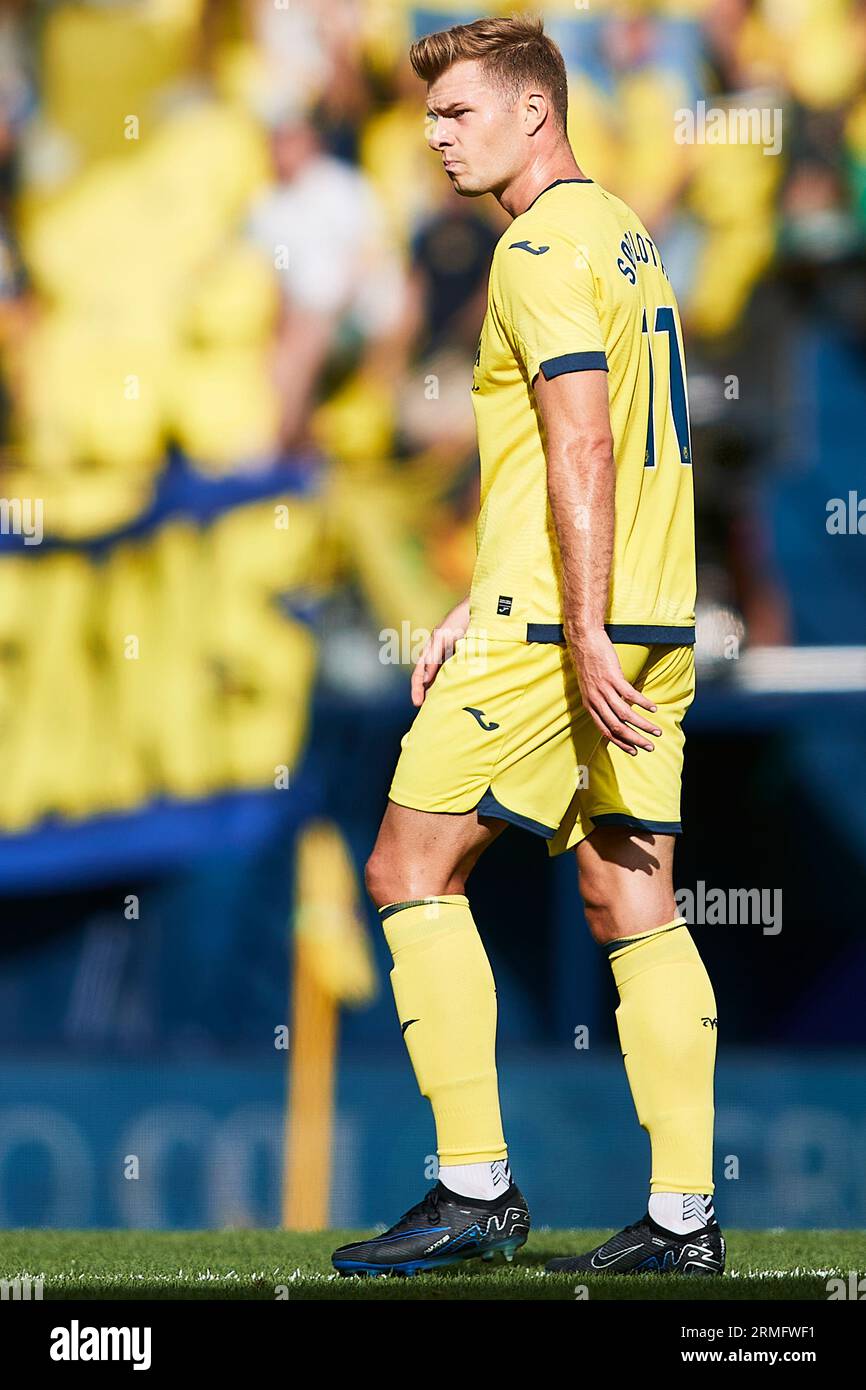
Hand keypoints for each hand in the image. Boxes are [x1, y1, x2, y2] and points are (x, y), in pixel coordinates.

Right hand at [411, 597, 469, 706]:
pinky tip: (457, 690)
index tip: (417, 704)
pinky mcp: (466, 654)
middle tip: (427, 709)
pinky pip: (455, 672)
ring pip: (441, 675)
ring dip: (439, 688)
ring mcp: (452, 653)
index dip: (417, 688)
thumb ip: (433, 657)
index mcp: (431, 648)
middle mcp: (440, 652)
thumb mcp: (443, 638)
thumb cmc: (460, 619)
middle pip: (428, 677)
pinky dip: (453, 682)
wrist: (482, 607)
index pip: (419, 673)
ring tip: (440, 704)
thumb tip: (424, 679)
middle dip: (426, 692)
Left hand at [570, 628, 661, 754]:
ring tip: (657, 730)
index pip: (605, 731)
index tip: (633, 751)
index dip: (620, 743)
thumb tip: (615, 713)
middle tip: (649, 747)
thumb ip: (601, 701)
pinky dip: (643, 703)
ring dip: (643, 725)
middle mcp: (596, 700)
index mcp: (589, 705)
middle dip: (634, 740)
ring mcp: (604, 689)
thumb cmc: (589, 663)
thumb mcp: (590, 687)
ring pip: (626, 714)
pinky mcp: (613, 677)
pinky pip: (630, 695)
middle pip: (617, 727)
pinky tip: (653, 708)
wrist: (584, 641)